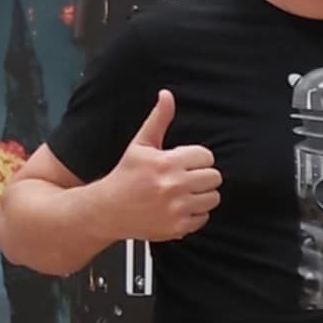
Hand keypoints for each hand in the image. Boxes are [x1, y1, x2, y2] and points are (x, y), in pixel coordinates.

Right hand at [102, 90, 220, 242]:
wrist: (108, 209)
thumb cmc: (126, 175)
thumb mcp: (141, 144)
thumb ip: (159, 119)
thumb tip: (167, 95)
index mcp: (167, 162)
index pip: (206, 156)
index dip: (197, 158)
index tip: (185, 162)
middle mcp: (174, 185)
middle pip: (214, 177)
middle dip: (202, 176)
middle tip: (185, 178)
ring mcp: (178, 208)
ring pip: (213, 198)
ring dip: (202, 195)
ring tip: (184, 192)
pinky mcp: (179, 227)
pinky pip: (204, 217)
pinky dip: (195, 213)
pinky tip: (179, 207)